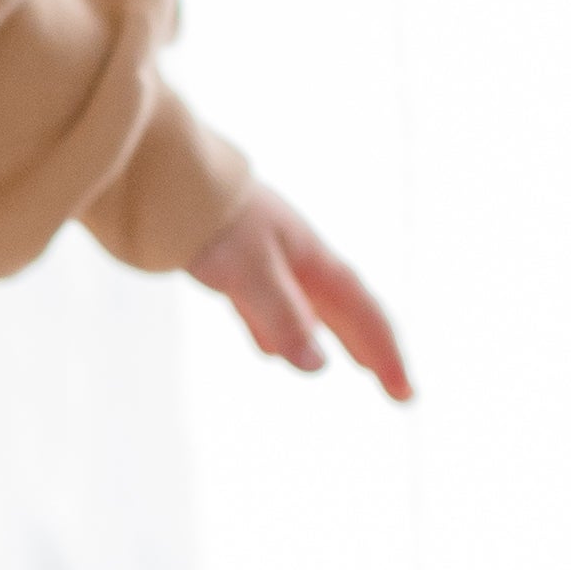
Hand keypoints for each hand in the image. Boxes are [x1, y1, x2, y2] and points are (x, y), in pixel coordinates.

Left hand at [188, 177, 411, 400]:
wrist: (166, 174)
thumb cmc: (212, 219)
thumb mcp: (249, 270)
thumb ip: (282, 316)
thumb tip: (317, 366)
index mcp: (312, 258)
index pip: (362, 313)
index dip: (385, 354)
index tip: (404, 395)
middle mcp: (298, 258)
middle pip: (347, 311)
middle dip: (373, 350)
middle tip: (398, 390)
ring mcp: (268, 258)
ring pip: (312, 307)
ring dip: (334, 336)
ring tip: (352, 362)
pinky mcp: (235, 263)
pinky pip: (269, 305)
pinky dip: (280, 329)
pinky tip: (269, 349)